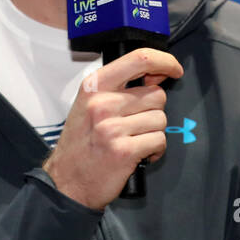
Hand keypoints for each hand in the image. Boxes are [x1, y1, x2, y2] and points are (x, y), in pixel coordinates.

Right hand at [41, 48, 183, 210]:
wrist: (66, 181)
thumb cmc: (81, 142)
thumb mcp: (91, 103)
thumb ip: (121, 86)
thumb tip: (158, 75)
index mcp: (94, 86)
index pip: (139, 59)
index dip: (164, 61)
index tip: (174, 69)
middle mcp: (102, 103)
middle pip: (157, 94)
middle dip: (154, 110)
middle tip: (135, 124)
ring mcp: (112, 128)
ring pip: (160, 119)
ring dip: (153, 132)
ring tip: (133, 140)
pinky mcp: (124, 151)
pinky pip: (159, 141)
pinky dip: (155, 150)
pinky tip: (138, 154)